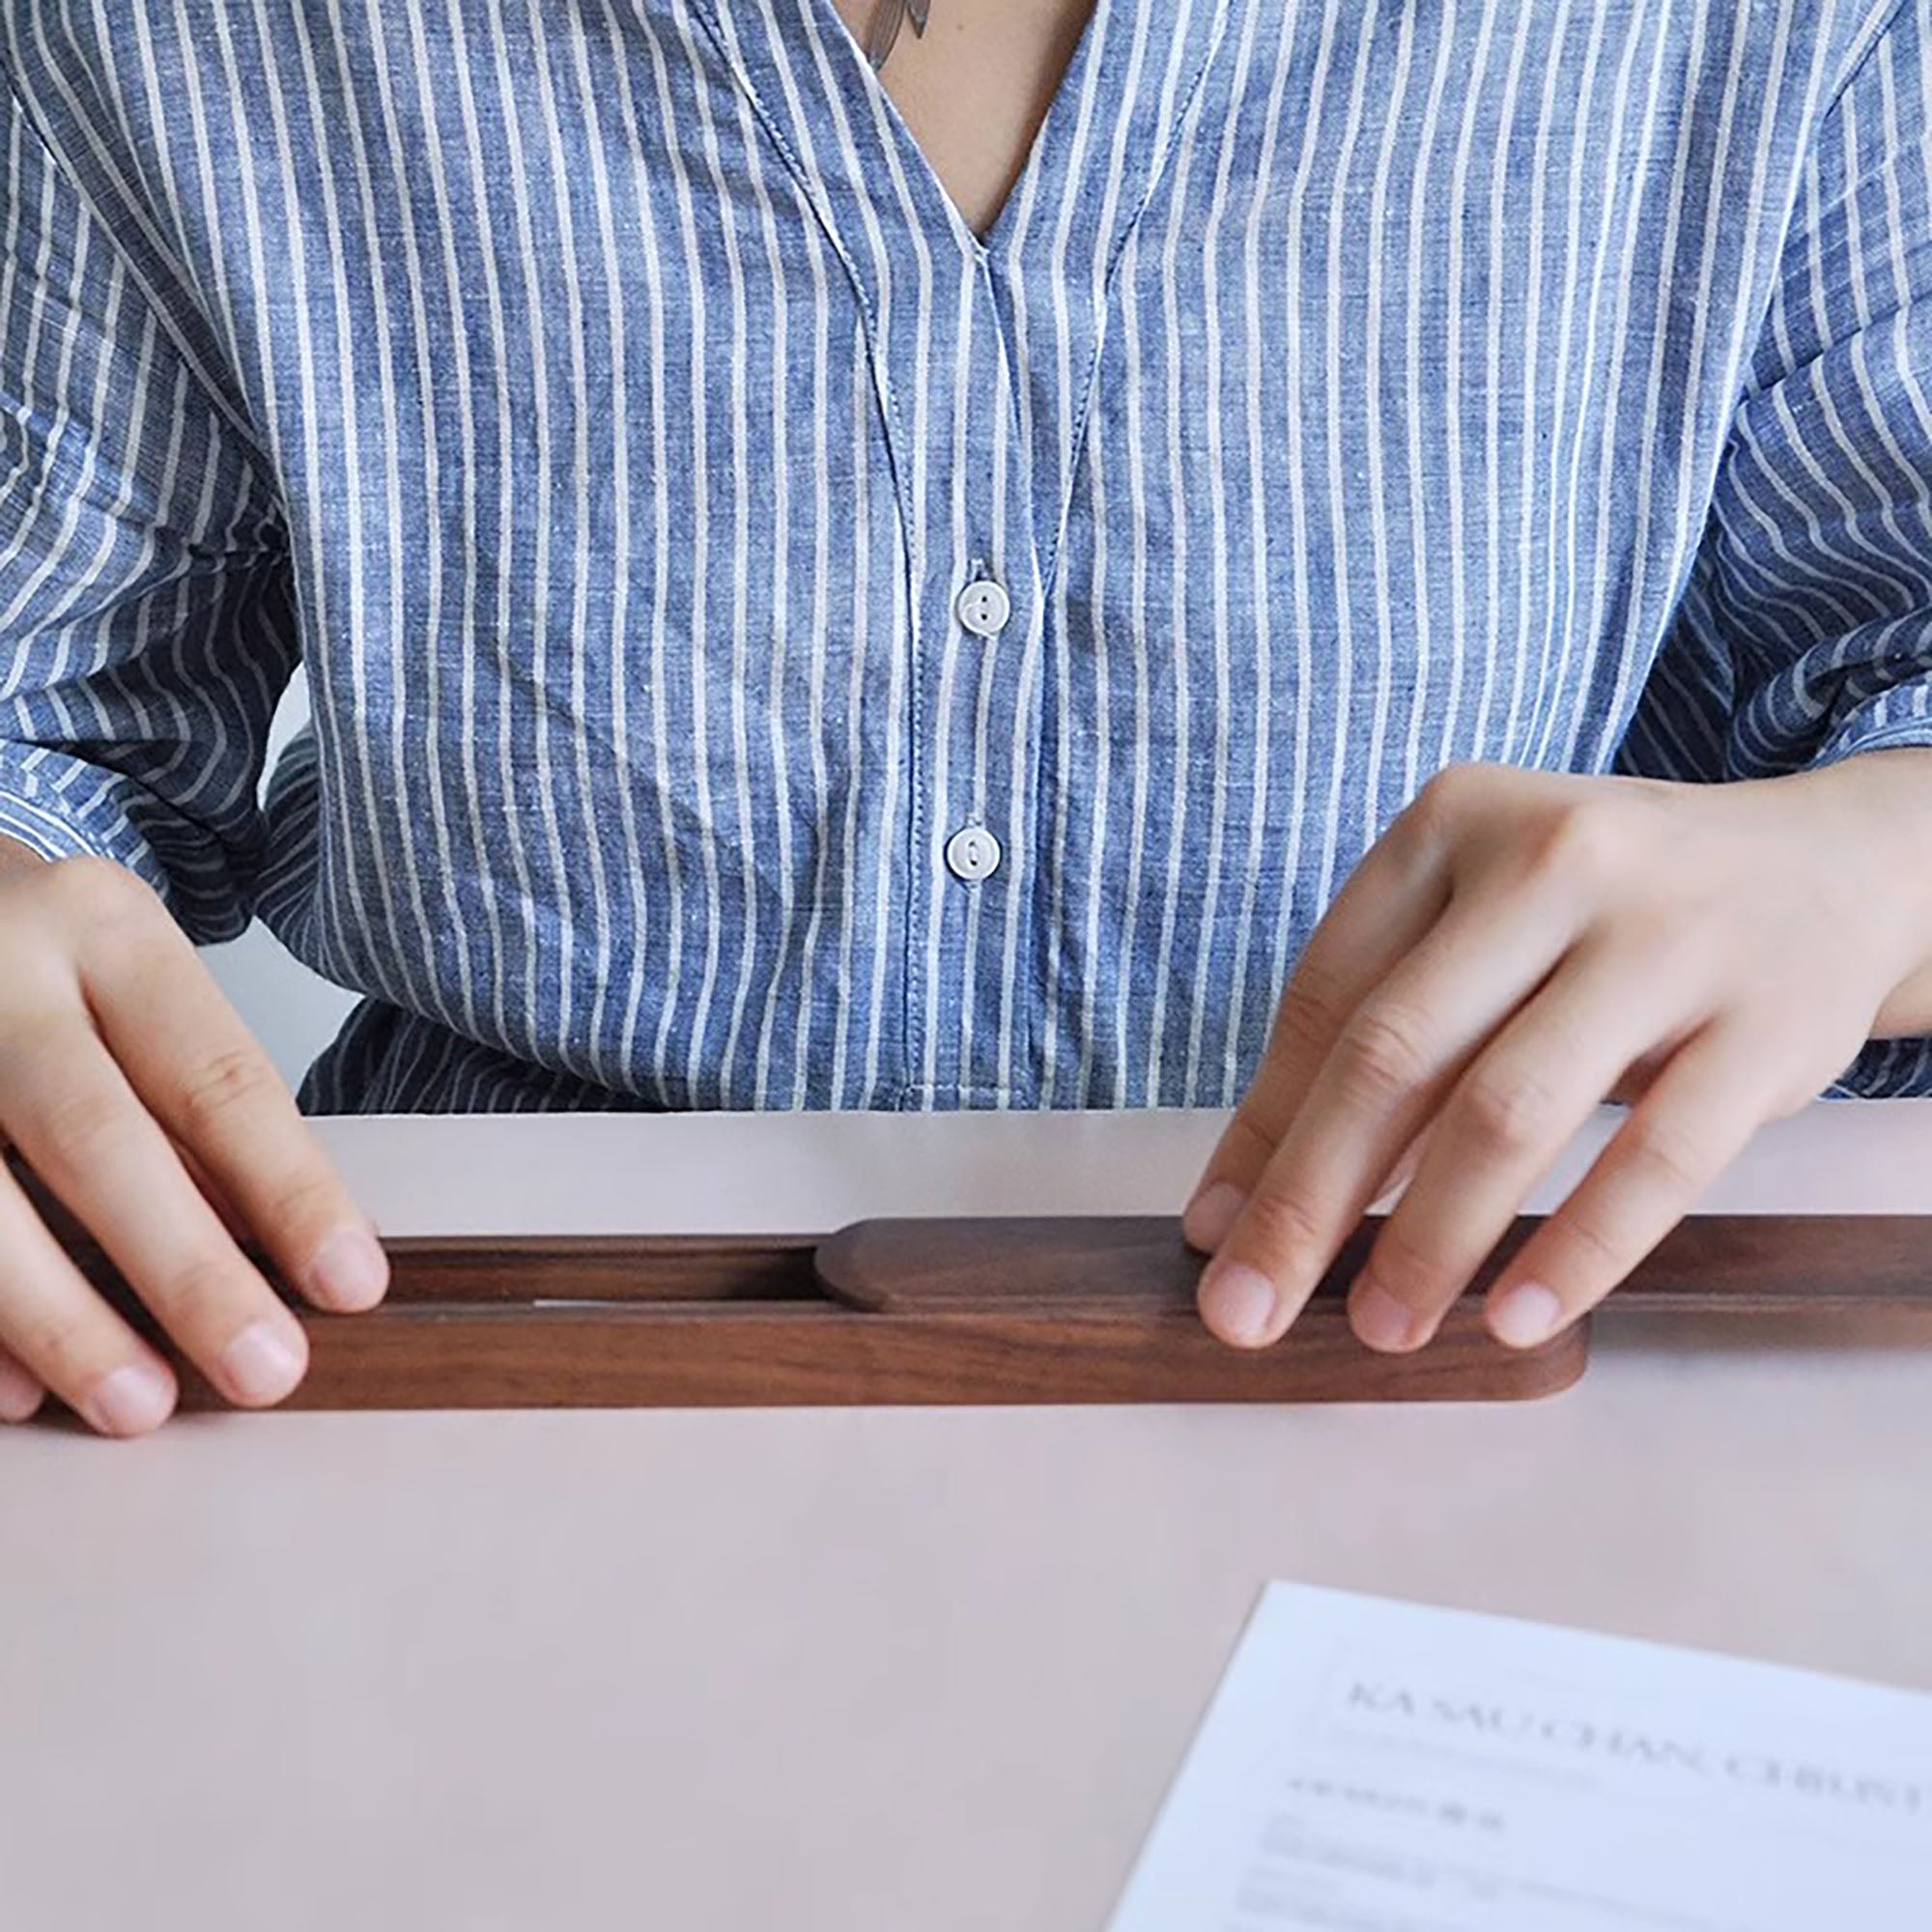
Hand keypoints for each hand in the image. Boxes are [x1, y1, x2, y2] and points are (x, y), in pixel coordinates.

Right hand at [0, 846, 386, 1434]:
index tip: (351, 1284)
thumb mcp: (130, 992)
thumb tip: (284, 1255)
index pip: (217, 1077)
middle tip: (265, 1371)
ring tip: (140, 1407)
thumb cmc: (41, 968)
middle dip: (187, 1270)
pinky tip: (16, 1395)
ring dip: (60, 1321)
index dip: (288, 1189)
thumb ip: (193, 1110)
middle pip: (98, 1138)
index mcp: (106, 932)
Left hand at [1182, 759, 1931, 1354]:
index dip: (1261, 1128)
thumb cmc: (1610, 914)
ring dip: (1430, 1239)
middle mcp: (1553, 859)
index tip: (1214, 1235)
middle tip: (1248, 1312)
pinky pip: (1656, 1159)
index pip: (1328, 997)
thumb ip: (1376, 1031)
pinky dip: (1577, 1249)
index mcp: (1454, 823)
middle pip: (1396, 1055)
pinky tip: (1516, 1316)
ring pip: (1510, 1111)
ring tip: (1381, 1326)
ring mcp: (1666, 936)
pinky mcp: (1766, 1021)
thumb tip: (1241, 1201)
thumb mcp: (1486, 923)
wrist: (1833, 867)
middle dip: (1309, 1200)